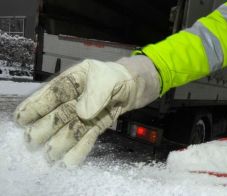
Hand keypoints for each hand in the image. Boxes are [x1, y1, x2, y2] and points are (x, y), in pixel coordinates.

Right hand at [14, 56, 159, 166]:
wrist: (137, 85)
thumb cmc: (119, 76)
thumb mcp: (107, 77)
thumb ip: (95, 93)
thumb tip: (82, 113)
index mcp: (75, 80)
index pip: (53, 93)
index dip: (36, 105)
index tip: (22, 118)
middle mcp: (77, 97)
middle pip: (59, 113)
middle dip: (45, 127)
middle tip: (31, 141)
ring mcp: (87, 112)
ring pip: (72, 127)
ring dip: (61, 142)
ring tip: (50, 155)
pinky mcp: (98, 123)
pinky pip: (87, 135)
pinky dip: (80, 147)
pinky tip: (71, 159)